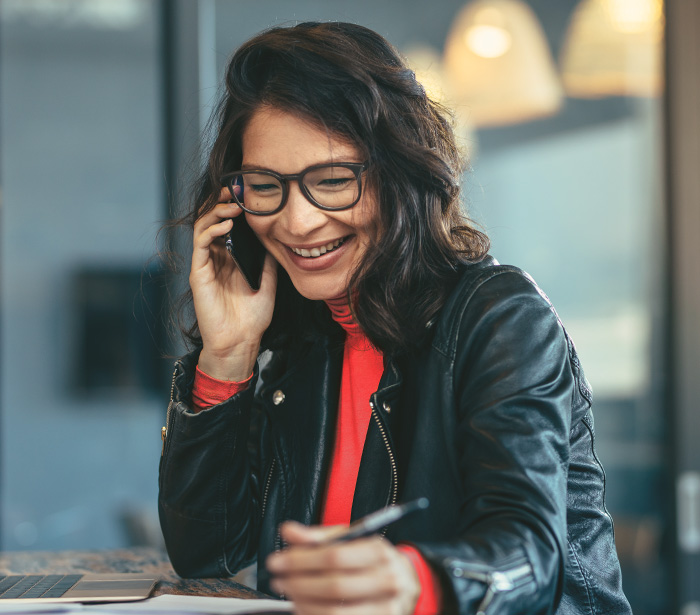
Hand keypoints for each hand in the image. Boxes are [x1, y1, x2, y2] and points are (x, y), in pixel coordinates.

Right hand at [190, 187, 276, 380]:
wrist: (241, 342)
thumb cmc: (252, 318)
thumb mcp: (268, 284)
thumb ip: (268, 263)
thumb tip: (276, 241)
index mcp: (230, 259)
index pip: (228, 225)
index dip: (234, 209)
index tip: (248, 194)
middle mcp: (215, 259)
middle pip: (213, 221)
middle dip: (222, 203)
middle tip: (236, 190)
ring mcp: (205, 265)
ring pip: (203, 227)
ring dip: (216, 212)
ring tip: (233, 205)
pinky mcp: (198, 273)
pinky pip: (200, 244)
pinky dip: (211, 230)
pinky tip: (226, 225)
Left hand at [266, 522, 420, 614]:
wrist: (405, 583)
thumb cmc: (371, 559)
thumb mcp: (351, 539)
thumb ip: (318, 536)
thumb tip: (288, 531)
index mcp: (378, 552)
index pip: (335, 556)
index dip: (301, 560)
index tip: (278, 560)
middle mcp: (387, 581)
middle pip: (334, 586)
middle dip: (298, 583)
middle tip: (277, 578)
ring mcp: (384, 609)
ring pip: (334, 612)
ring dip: (303, 603)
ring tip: (288, 592)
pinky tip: (303, 607)